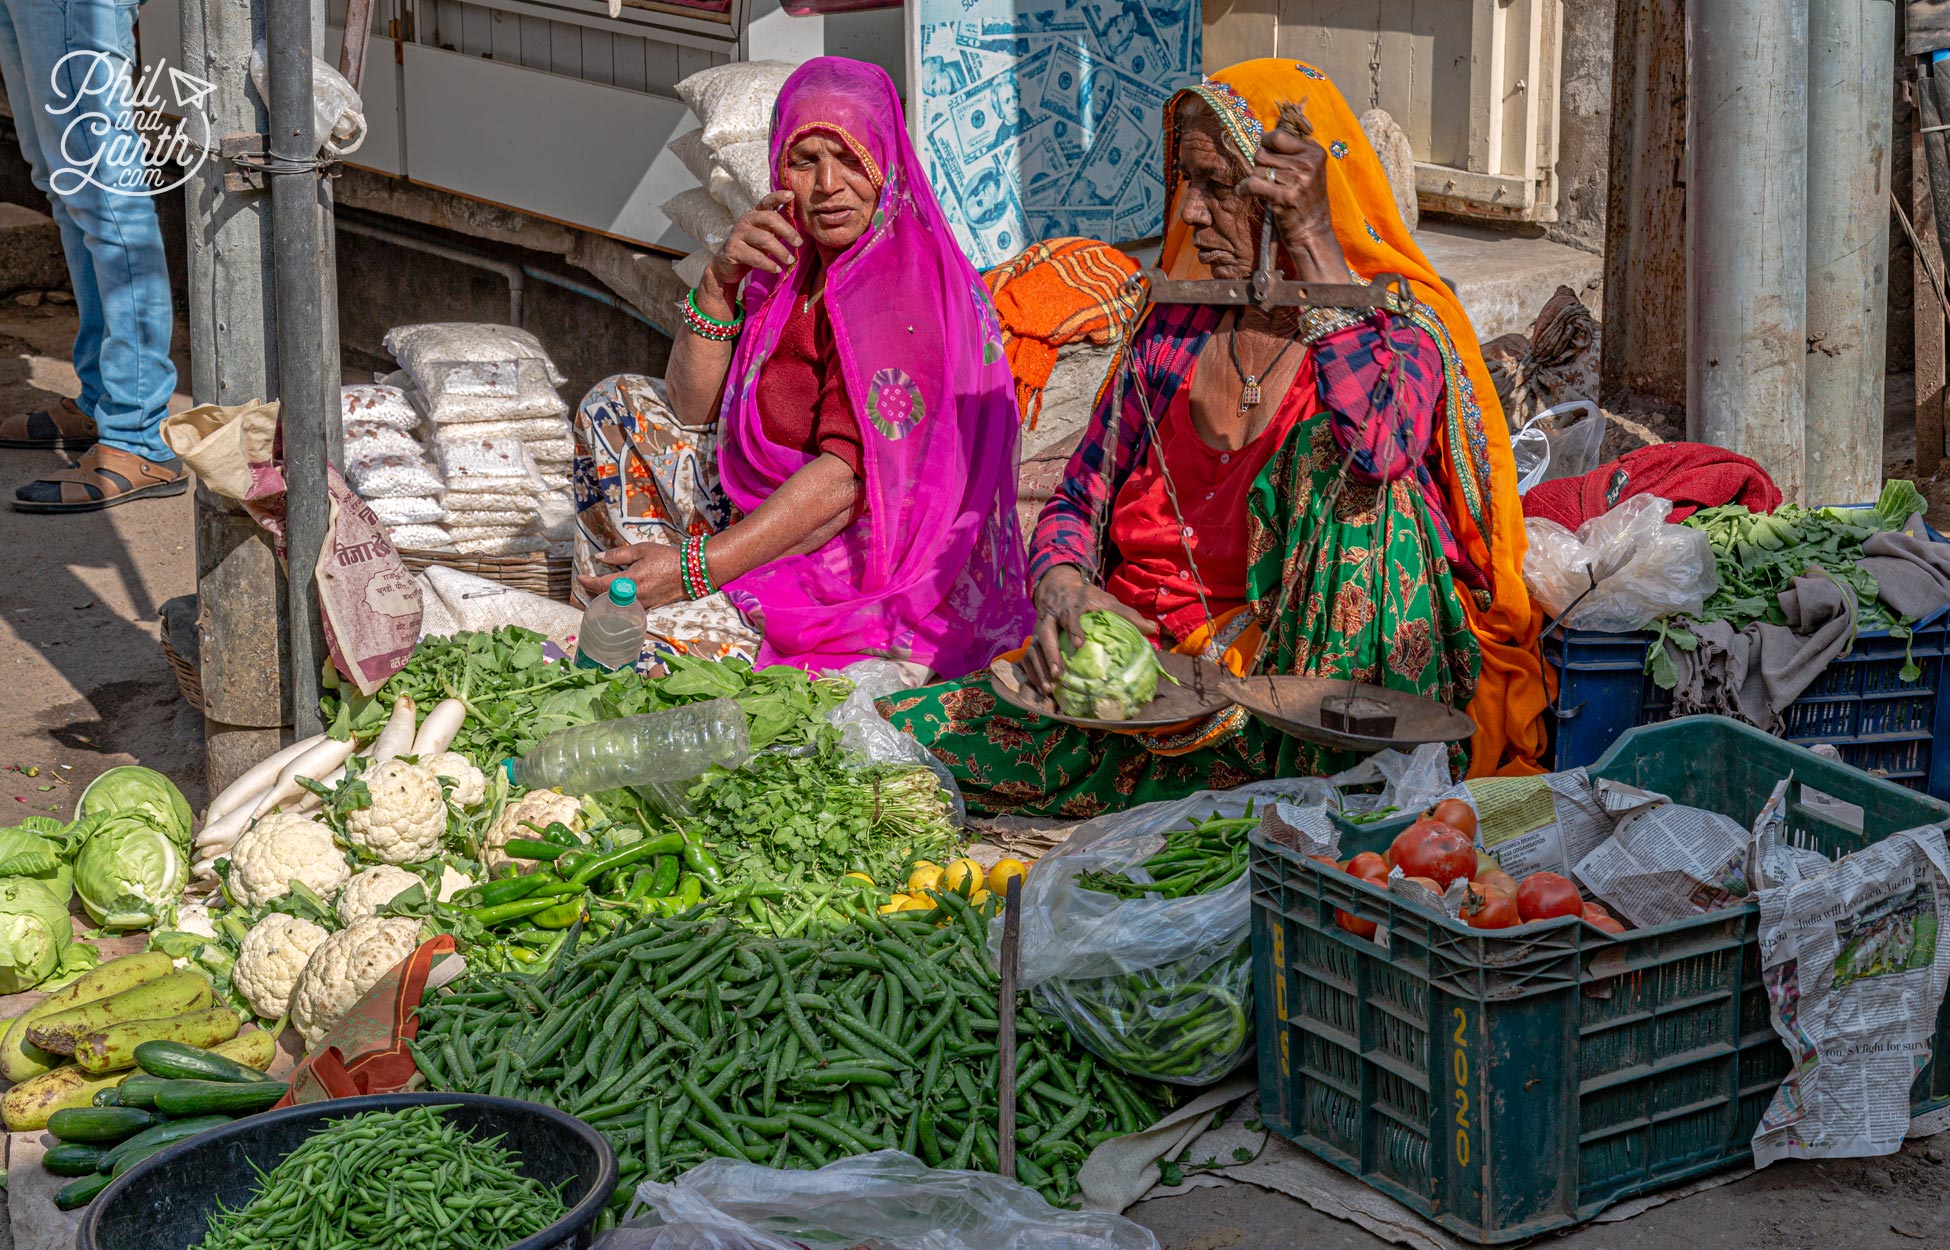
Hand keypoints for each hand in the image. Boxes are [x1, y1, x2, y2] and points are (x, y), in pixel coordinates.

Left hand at [578, 543, 682, 606]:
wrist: (690, 572)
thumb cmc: (666, 558)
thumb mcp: (641, 550)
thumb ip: (618, 555)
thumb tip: (600, 557)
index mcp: (630, 581)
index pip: (601, 585)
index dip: (587, 582)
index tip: (580, 578)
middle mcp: (634, 596)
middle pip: (605, 600)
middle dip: (592, 593)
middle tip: (586, 586)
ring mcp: (642, 604)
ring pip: (616, 607)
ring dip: (605, 600)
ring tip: (598, 592)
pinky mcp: (650, 608)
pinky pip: (629, 609)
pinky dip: (618, 605)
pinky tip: (616, 598)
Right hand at [697, 191, 802, 317]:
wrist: (727, 266)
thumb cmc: (751, 248)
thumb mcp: (765, 235)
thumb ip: (777, 228)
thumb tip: (801, 225)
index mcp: (755, 214)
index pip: (767, 201)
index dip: (778, 197)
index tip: (791, 195)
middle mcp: (746, 220)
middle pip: (770, 218)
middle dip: (788, 231)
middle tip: (799, 243)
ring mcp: (738, 234)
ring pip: (764, 239)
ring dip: (780, 250)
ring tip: (790, 260)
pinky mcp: (733, 249)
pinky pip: (755, 257)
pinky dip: (768, 264)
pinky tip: (777, 269)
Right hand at [1023, 565, 1157, 694]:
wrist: (1057, 586)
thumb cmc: (1085, 597)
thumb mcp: (1106, 600)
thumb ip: (1128, 615)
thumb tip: (1153, 630)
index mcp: (1070, 606)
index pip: (1070, 616)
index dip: (1074, 629)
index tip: (1080, 644)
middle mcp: (1051, 617)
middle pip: (1046, 635)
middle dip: (1051, 655)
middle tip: (1058, 674)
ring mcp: (1039, 628)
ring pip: (1034, 648)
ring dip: (1040, 668)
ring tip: (1049, 687)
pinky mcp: (1034, 638)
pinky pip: (1028, 657)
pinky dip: (1033, 673)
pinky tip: (1041, 688)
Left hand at [1241, 127, 1351, 282]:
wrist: (1312, 232)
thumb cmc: (1305, 200)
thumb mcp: (1308, 171)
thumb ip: (1291, 152)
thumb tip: (1262, 136)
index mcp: (1315, 153)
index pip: (1278, 136)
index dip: (1266, 144)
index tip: (1267, 155)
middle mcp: (1308, 164)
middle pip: (1263, 153)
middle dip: (1260, 166)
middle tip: (1269, 179)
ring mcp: (1298, 181)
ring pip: (1257, 170)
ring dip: (1256, 180)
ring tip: (1267, 190)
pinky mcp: (1285, 197)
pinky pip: (1253, 184)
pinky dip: (1244, 188)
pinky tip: (1244, 192)